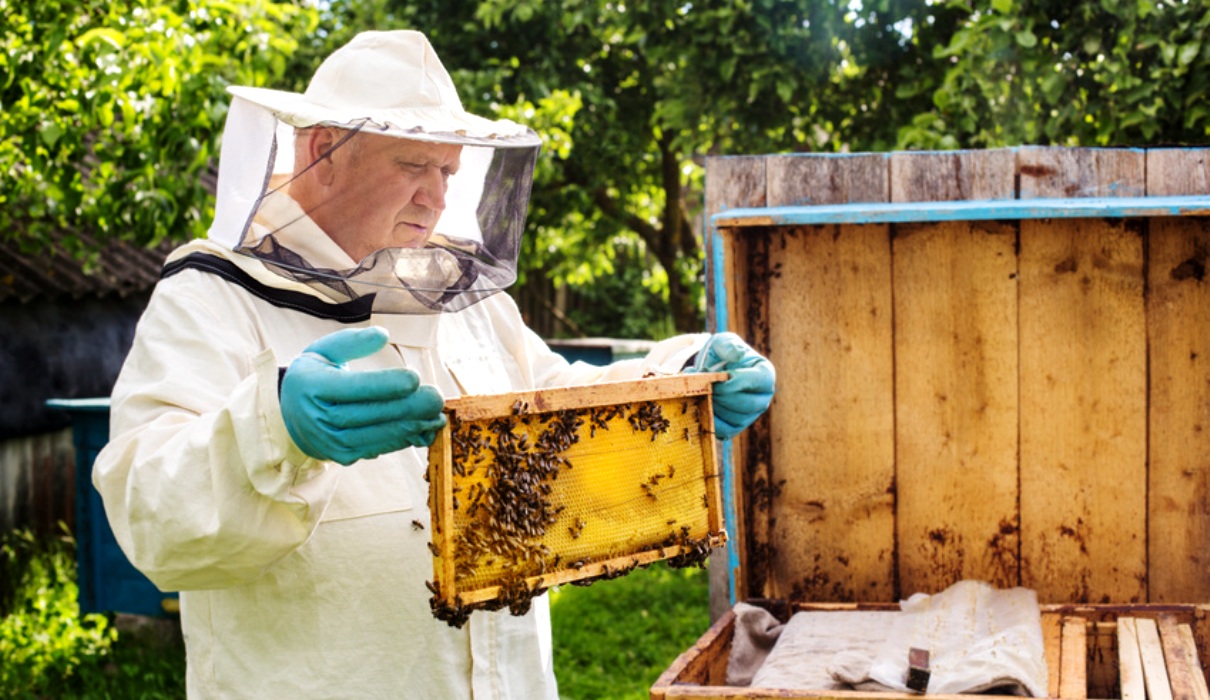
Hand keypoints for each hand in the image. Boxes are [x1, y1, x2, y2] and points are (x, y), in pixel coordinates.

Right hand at [280, 326, 446, 464]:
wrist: (289, 415)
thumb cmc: (314, 375)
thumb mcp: (323, 350)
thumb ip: (352, 341)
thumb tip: (383, 335)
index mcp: (312, 387)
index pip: (352, 388)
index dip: (384, 385)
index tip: (415, 378)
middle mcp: (318, 418)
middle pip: (367, 415)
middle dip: (406, 408)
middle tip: (436, 398)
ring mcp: (329, 441)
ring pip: (374, 436)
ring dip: (410, 428)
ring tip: (436, 417)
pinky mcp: (342, 456)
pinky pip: (376, 449)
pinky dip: (402, 441)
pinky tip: (424, 430)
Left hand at [685, 333, 774, 439]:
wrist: (710, 371)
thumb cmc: (720, 355)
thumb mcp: (722, 343)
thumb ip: (728, 346)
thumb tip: (738, 355)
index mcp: (765, 374)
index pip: (759, 381)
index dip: (737, 381)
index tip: (717, 377)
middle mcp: (763, 397)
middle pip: (749, 404)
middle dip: (723, 396)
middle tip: (705, 388)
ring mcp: (751, 414)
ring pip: (737, 419)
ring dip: (716, 408)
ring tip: (701, 394)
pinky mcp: (737, 426)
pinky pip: (727, 431)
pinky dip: (712, 422)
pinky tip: (701, 409)